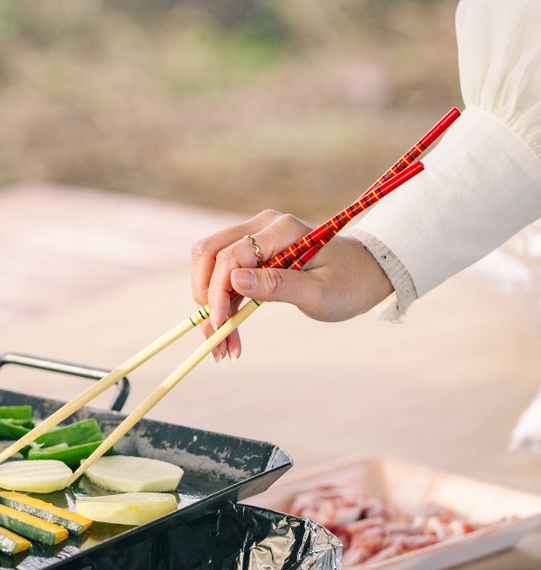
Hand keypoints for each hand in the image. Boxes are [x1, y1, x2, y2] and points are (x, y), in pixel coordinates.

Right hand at [190, 210, 391, 359]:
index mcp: (281, 230)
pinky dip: (221, 302)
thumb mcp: (319, 293)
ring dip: (210, 304)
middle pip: (209, 253)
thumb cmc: (349, 283)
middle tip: (215, 336)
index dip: (217, 292)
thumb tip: (234, 281)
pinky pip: (223, 273)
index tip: (220, 327)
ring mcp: (255, 235)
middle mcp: (261, 225)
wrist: (365, 273)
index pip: (230, 256)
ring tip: (223, 343)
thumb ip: (277, 285)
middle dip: (205, 297)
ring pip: (210, 264)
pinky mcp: (252, 250)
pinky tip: (230, 330)